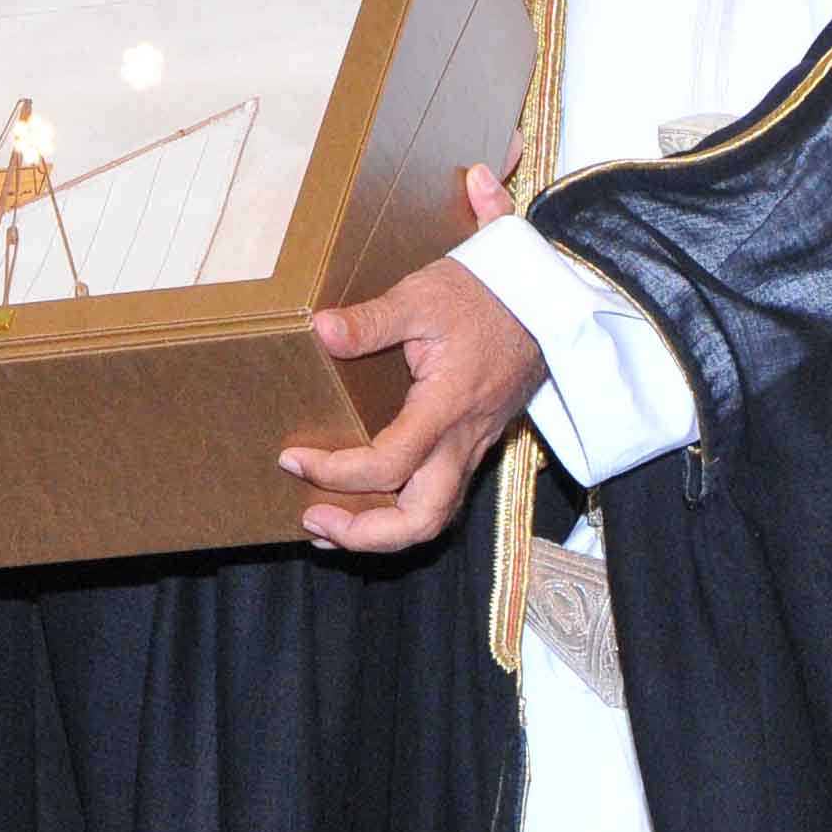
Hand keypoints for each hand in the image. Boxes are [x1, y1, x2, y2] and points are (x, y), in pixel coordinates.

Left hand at [279, 165, 544, 552]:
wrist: (538, 302)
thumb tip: (323, 331)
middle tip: (310, 518)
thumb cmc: (480, 297)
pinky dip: (400, 516)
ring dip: (381, 535)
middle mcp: (461, 441)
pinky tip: (366, 509)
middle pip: (421, 519)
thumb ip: (373, 320)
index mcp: (446, 407)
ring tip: (328, 527)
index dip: (336, 472)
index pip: (389, 464)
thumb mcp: (422, 297)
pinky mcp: (472, 448)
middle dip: (363, 534)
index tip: (293, 459)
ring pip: (433, 518)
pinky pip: (439, 500)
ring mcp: (471, 449)